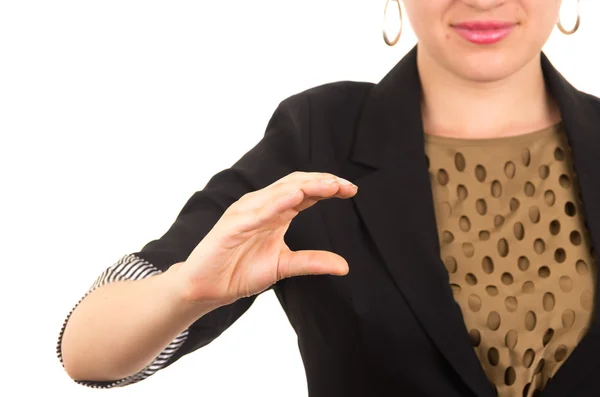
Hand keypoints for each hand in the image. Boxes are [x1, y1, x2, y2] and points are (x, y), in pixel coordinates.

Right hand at [173, 172, 357, 304]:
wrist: (207, 287)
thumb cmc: (240, 271)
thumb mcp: (284, 266)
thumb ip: (312, 261)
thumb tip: (345, 266)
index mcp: (275, 212)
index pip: (305, 192)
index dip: (328, 188)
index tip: (352, 190)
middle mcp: (262, 206)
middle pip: (296, 184)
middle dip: (322, 182)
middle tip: (346, 185)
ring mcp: (246, 212)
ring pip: (279, 192)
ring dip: (306, 186)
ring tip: (329, 185)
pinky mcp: (232, 224)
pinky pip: (258, 211)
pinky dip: (277, 202)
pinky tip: (295, 198)